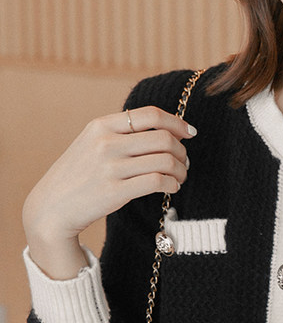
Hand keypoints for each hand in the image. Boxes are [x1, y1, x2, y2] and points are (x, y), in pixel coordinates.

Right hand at [23, 105, 194, 278]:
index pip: (151, 115)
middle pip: (164, 138)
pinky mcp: (115, 192)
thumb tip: (164, 129)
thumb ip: (120, 132)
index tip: (190, 133)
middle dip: (182, 150)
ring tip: (179, 177)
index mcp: (102, 126)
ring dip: (181, 170)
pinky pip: (158, 182)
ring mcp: (110, 167)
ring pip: (165, 161)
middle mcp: (106, 143)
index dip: (177, 122)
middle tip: (184, 161)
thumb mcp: (91, 142)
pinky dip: (172, 184)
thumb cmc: (78, 175)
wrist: (51, 207)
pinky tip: (171, 187)